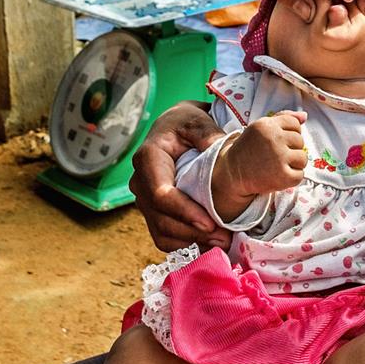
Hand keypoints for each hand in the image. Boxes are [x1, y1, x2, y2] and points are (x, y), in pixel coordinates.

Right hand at [129, 103, 227, 251]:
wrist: (176, 130)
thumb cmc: (187, 123)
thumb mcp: (197, 120)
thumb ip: (207, 134)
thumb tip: (219, 153)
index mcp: (148, 158)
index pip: (161, 194)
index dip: (184, 212)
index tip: (210, 223)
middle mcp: (140, 182)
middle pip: (161, 219)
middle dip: (192, 232)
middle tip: (224, 238)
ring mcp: (144, 200)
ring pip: (161, 232)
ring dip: (190, 241)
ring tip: (221, 241)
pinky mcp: (153, 212)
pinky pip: (164, 237)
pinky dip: (184, 243)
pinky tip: (208, 240)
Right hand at [216, 111, 308, 203]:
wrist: (233, 173)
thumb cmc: (249, 149)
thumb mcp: (261, 128)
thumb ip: (283, 118)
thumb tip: (304, 116)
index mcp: (267, 125)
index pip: (295, 124)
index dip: (290, 133)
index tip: (278, 142)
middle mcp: (273, 139)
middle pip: (300, 141)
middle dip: (291, 149)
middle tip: (274, 156)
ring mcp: (278, 157)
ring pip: (303, 158)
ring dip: (293, 164)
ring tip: (277, 166)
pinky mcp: (282, 176)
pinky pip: (300, 175)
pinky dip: (291, 178)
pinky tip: (278, 176)